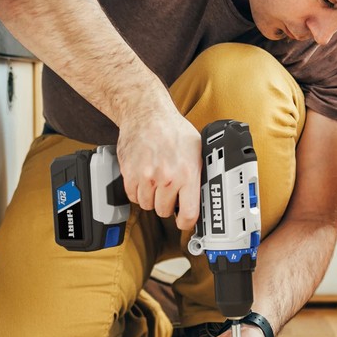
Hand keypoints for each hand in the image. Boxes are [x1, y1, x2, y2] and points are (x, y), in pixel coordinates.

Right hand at [116, 102, 201, 229]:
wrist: (146, 114)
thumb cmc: (173, 129)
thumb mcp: (197, 150)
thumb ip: (199, 174)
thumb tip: (207, 193)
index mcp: (187, 173)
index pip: (188, 213)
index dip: (186, 222)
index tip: (184, 221)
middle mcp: (166, 177)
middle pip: (164, 211)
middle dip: (168, 204)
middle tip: (169, 191)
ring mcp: (146, 177)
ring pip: (147, 205)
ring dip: (152, 198)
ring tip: (157, 181)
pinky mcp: (129, 174)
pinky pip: (133, 197)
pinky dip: (138, 192)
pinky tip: (145, 179)